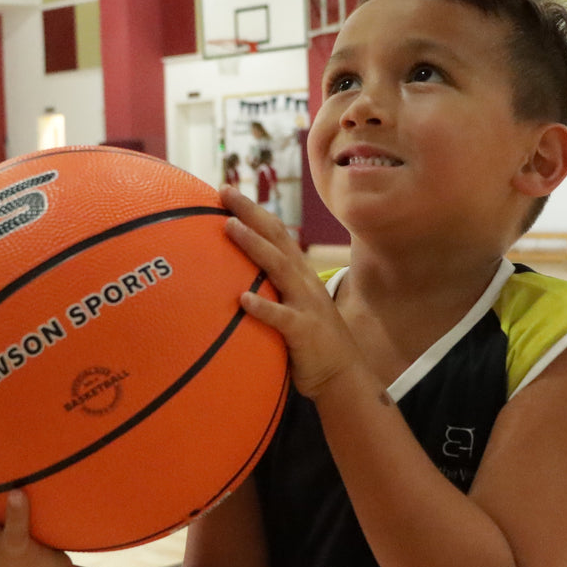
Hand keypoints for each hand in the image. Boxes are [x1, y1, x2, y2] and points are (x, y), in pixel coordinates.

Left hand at [220, 184, 365, 400]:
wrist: (342, 375)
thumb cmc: (309, 342)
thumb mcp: (291, 307)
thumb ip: (270, 289)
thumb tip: (233, 279)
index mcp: (298, 274)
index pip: (275, 233)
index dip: (253, 210)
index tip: (226, 191)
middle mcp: (303, 281)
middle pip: (276, 239)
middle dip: (250, 213)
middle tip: (224, 191)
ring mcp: (305, 304)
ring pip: (278, 268)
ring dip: (253, 246)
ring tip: (229, 227)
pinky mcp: (304, 331)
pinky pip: (282, 317)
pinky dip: (263, 307)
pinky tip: (242, 299)